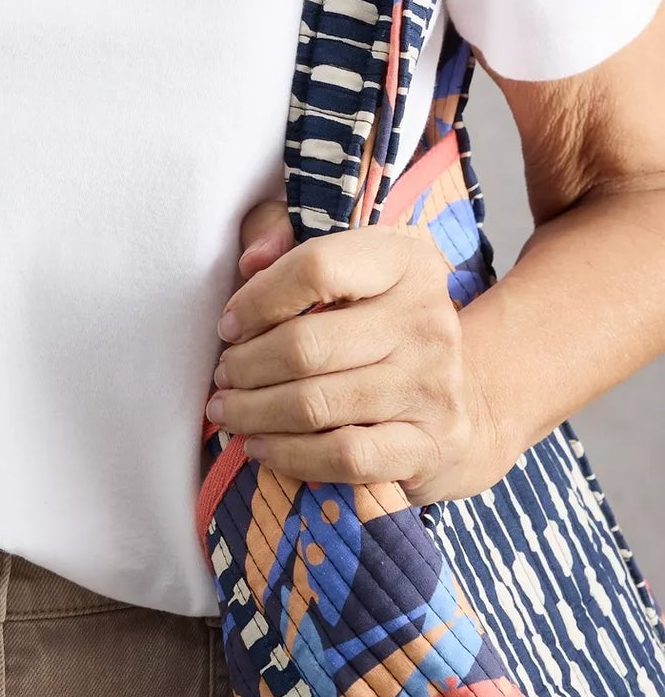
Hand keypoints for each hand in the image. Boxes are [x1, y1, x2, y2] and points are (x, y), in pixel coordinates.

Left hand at [203, 198, 506, 504]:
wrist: (473, 398)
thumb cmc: (381, 322)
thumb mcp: (346, 264)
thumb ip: (285, 240)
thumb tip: (249, 260)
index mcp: (404, 261)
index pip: (316, 269)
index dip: (258, 299)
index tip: (229, 325)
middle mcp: (426, 318)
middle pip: (306, 345)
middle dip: (246, 365)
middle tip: (223, 376)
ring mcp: (432, 385)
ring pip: (316, 404)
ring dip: (255, 412)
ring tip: (229, 412)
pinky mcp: (430, 444)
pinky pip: (343, 456)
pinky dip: (290, 455)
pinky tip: (262, 448)